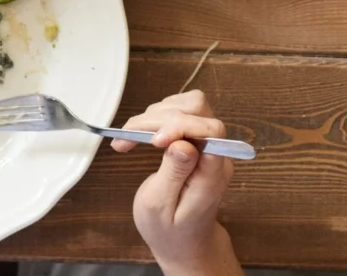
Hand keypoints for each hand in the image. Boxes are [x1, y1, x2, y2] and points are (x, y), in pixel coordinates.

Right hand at [112, 91, 241, 275]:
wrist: (184, 242)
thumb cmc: (169, 230)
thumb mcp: (160, 207)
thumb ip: (173, 173)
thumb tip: (182, 142)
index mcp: (212, 174)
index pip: (210, 131)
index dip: (180, 126)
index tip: (152, 142)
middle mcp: (218, 154)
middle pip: (198, 110)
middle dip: (159, 117)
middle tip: (128, 136)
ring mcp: (211, 145)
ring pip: (190, 105)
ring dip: (157, 114)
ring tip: (132, 135)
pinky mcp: (200, 141)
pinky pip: (184, 112)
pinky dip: (158, 116)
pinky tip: (142, 133)